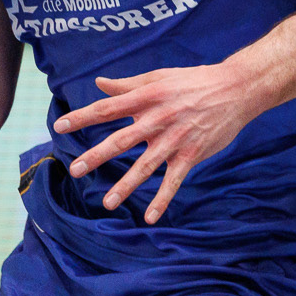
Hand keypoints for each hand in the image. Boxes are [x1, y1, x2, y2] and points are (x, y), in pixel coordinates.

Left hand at [56, 63, 254, 223]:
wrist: (236, 89)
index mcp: (146, 97)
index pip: (108, 108)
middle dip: (96, 156)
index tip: (59, 127)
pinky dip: (162, 199)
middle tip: (75, 170)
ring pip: (145, 166)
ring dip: (125, 185)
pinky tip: (151, 217)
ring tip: (107, 202)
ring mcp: (175, 139)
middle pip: (120, 140)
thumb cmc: (194, 81)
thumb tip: (99, 83)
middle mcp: (157, 119)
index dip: (82, 118)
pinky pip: (174, 181)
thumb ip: (128, 84)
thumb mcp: (159, 77)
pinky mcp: (191, 154)